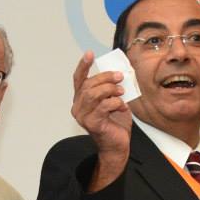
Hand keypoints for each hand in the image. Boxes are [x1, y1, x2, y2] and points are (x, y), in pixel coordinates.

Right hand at [70, 52, 131, 184]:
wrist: (118, 145)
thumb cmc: (115, 123)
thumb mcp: (114, 100)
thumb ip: (112, 88)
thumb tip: (120, 73)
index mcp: (81, 99)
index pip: (78, 79)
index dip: (83, 66)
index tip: (90, 54)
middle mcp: (78, 107)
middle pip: (88, 85)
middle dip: (105, 77)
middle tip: (120, 77)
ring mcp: (83, 116)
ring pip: (93, 94)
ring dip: (110, 89)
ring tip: (121, 92)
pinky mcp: (92, 124)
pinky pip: (103, 106)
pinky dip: (115, 102)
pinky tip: (122, 106)